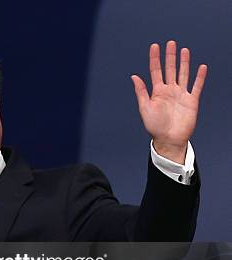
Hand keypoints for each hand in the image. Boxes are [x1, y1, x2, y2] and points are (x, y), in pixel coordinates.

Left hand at [131, 40, 206, 163]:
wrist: (169, 139)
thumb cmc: (155, 126)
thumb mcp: (145, 108)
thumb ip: (141, 92)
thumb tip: (134, 76)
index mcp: (157, 92)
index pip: (156, 71)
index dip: (155, 59)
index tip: (154, 46)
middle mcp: (169, 91)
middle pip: (170, 69)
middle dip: (170, 56)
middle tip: (170, 43)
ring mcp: (181, 95)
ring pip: (183, 74)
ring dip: (184, 62)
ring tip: (184, 50)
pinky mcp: (192, 101)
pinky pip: (197, 86)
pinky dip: (200, 77)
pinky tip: (201, 67)